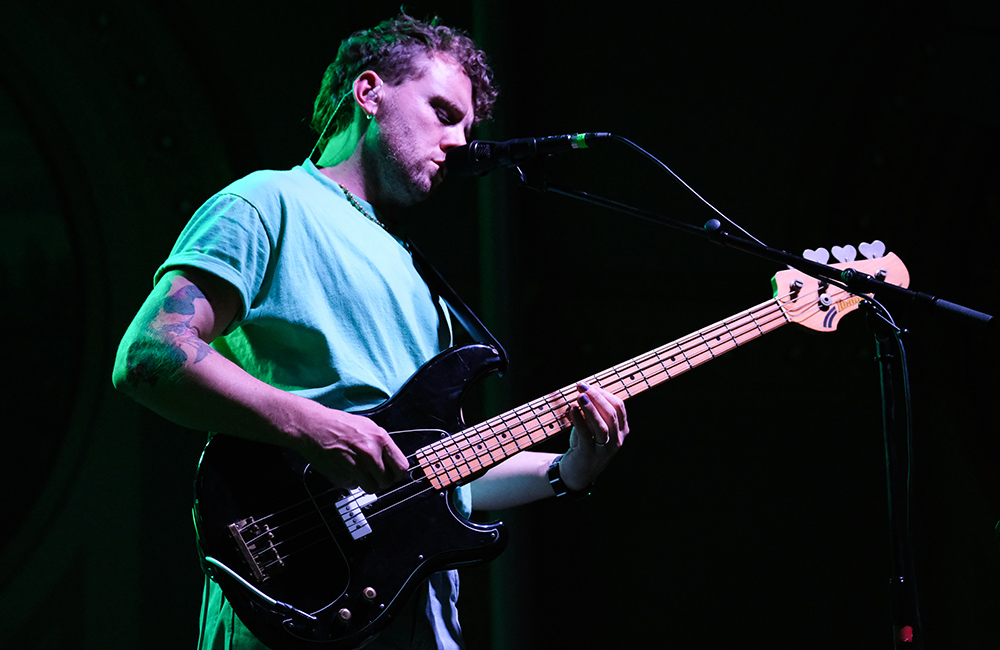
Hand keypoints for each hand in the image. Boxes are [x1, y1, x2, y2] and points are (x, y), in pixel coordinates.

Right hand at [292, 402, 409, 493]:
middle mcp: (370, 454)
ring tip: (358, 471)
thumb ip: (382, 444)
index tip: (392, 474)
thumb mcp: (368, 427)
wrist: (313, 427)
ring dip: (366, 483)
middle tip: (373, 473)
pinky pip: (353, 487)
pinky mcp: (342, 476)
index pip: (401, 467)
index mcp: (380, 439)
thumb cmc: (338, 424)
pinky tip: (345, 468)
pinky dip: (350, 481)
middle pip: (387, 482)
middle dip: (381, 480)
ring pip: (372, 488)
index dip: (397, 473)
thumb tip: (393, 460)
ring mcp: (356, 467)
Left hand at [559, 382, 628, 490]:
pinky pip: (586, 435)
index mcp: (621, 430)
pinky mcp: (589, 455)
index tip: (588, 385)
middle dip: (596, 397)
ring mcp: (604, 450)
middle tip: (581, 386)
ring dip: (591, 408)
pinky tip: (572, 410)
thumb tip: (584, 390)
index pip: (618, 407)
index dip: (604, 393)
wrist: (577, 473)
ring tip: (580, 396)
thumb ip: (593, 412)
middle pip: (611, 414)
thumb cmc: (585, 445)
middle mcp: (617, 440)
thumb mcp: (593, 427)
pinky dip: (579, 421)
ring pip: (602, 426)